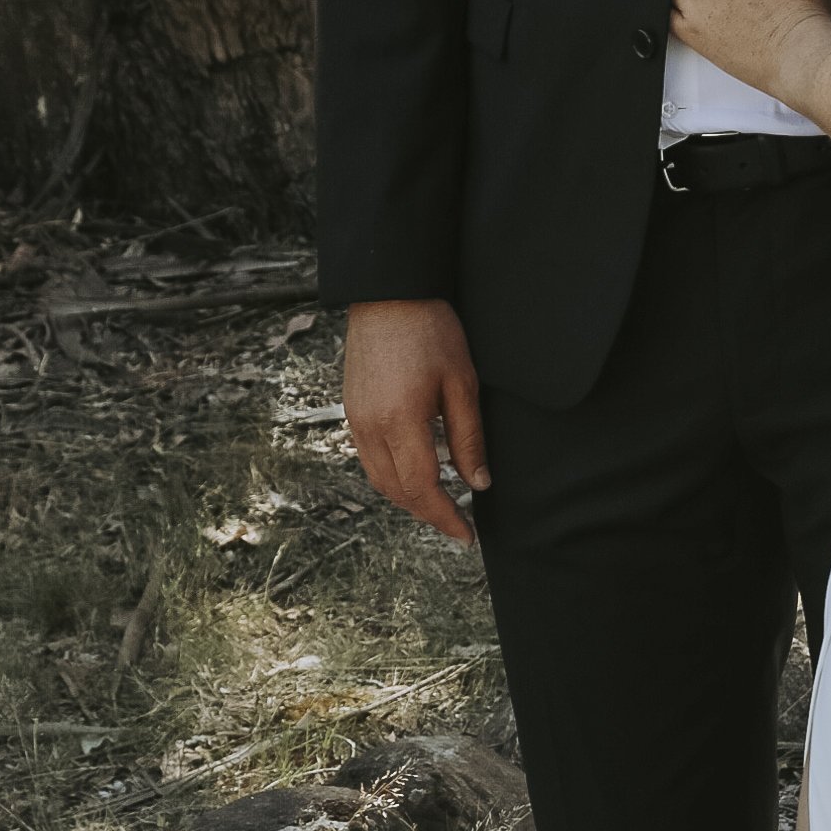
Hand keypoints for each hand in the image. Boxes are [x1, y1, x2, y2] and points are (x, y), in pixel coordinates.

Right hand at [343, 298, 488, 546]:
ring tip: (440, 505)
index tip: (467, 535)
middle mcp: (370, 427)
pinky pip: (369, 460)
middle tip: (459, 524)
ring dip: (409, 499)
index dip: (446, 517)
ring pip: (380, 480)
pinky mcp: (352, 411)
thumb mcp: (462, 384)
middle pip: (398, 492)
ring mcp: (356, 420)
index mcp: (401, 422)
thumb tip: (478, 484)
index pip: (422, 488)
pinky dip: (393, 478)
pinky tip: (415, 475)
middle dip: (429, 514)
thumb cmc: (431, 331)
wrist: (389, 294)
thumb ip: (469, 438)